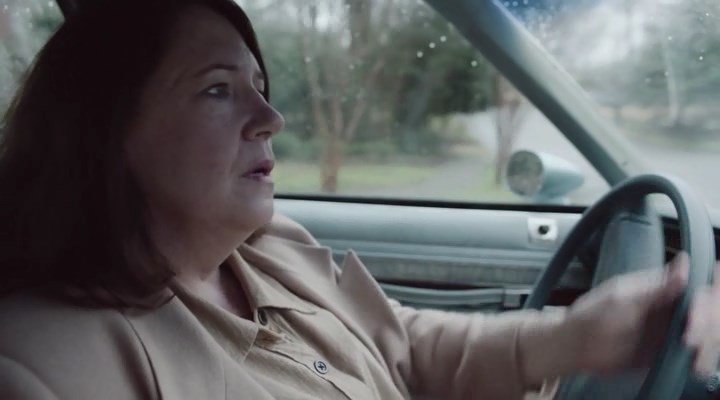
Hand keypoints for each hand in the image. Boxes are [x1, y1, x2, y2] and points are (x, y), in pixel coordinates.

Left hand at [565, 252, 719, 376]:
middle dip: (707, 321)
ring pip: (707, 334)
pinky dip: (702, 359)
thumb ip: (656, 286)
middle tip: (690, 334)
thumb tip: (684, 262)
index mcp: (660, 288)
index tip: (707, 303)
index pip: (698, 286)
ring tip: (692, 350)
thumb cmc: (592, 314)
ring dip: (708, 341)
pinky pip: (694, 356)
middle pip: (709, 311)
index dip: (710, 294)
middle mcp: (670, 309)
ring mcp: (670, 331)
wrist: (576, 345)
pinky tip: (696, 364)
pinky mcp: (667, 353)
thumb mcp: (622, 296)